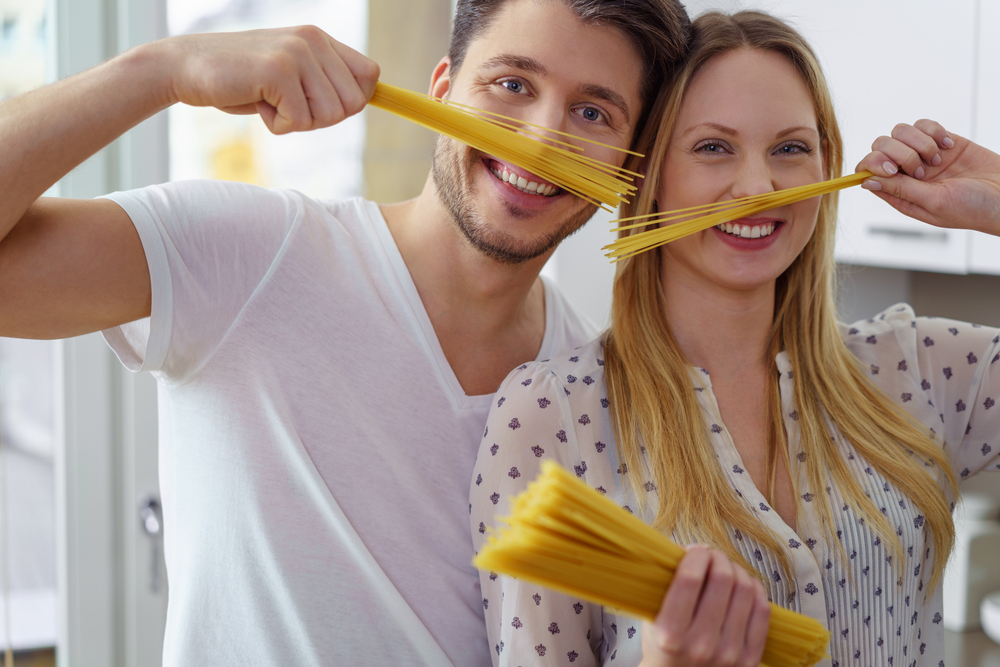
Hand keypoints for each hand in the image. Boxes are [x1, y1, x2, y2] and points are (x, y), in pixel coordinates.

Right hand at [155, 26, 379, 134]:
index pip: (370, 76)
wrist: (186, 68)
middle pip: (353, 104)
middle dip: (321, 118)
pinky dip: (278, 125)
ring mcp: (297, 53)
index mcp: (320, 38)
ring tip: (269, 100)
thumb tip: (362, 101)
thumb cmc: (241, 80)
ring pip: (330, 116)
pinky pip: (300, 121)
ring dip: (298, 121)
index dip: (351, 101)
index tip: (319, 104)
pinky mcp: (279, 71)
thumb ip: (324, 83)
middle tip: (286, 105)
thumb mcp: (292, 76)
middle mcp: (313, 40)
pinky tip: (256, 102)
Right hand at [639, 546, 770, 666]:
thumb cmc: (664, 648)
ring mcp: (729, 654)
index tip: (695, 550)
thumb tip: (695, 550)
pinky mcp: (750, 659)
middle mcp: (701, 646)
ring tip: (727, 569)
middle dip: (718, 558)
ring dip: (737, 570)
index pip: (689, 580)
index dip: (696, 555)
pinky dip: (755, 589)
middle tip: (712, 556)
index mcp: (671, 635)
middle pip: (721, 580)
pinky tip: (744, 584)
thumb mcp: (652, 619)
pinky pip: (762, 610)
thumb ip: (666, 585)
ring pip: (745, 590)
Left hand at [855, 120, 999, 234]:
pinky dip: (934, 131)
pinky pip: (923, 124)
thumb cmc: (972, 208)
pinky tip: (949, 145)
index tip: (894, 169)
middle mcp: (906, 173)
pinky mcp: (940, 141)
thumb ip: (901, 190)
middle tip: (922, 170)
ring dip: (919, 142)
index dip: (873, 165)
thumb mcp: (934, 202)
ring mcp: (922, 155)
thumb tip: (866, 181)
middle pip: (880, 147)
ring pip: (900, 132)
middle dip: (899, 153)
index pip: (867, 171)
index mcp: (899, 193)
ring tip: (939, 159)